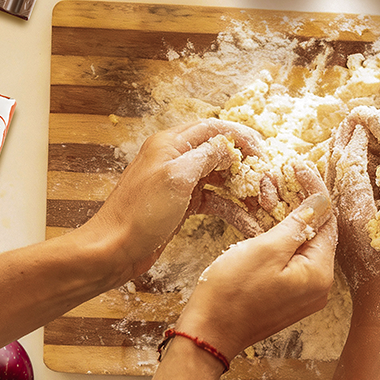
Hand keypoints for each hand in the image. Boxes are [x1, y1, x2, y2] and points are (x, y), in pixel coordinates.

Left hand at [80, 119, 267, 283]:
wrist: (113, 251)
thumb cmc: (139, 213)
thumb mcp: (176, 178)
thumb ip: (205, 156)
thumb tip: (229, 146)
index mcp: (171, 144)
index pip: (214, 129)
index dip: (241, 138)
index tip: (262, 153)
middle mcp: (176, 158)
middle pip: (220, 153)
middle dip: (246, 166)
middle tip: (266, 183)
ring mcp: (179, 183)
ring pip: (220, 178)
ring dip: (242, 190)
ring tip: (263, 204)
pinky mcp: (182, 205)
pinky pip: (213, 201)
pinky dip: (230, 209)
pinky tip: (248, 220)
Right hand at [172, 163, 336, 362]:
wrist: (207, 333)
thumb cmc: (232, 291)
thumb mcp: (266, 248)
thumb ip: (298, 222)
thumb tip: (322, 200)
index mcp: (319, 273)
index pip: (327, 220)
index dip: (313, 190)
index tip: (297, 167)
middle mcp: (319, 285)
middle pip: (316, 232)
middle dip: (298, 202)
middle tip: (279, 178)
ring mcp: (303, 292)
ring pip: (302, 244)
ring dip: (286, 218)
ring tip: (268, 194)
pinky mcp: (286, 295)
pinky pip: (290, 258)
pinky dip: (279, 238)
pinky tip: (263, 222)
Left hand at [330, 121, 379, 323]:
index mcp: (358, 208)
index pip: (352, 164)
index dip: (358, 140)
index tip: (362, 119)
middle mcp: (342, 214)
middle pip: (336, 169)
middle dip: (342, 143)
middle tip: (346, 119)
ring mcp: (338, 224)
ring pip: (330, 182)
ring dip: (334, 157)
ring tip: (339, 137)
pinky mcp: (339, 233)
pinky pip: (332, 196)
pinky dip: (333, 177)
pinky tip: (335, 173)